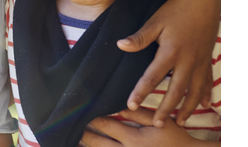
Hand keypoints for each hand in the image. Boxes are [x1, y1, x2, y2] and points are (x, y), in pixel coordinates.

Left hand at [82, 108, 210, 146]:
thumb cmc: (176, 140)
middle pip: (97, 144)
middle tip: (71, 128)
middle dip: (84, 135)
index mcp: (133, 139)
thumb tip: (121, 105)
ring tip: (76, 142)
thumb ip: (139, 113)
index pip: (106, 126)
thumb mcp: (160, 122)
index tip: (83, 112)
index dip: (93, 119)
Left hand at [119, 0, 218, 126]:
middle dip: (166, 109)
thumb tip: (120, 45)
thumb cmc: (176, 10)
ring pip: (194, 90)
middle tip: (156, 124)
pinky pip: (207, 81)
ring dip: (187, 107)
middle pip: (176, 90)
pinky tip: (204, 105)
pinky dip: (205, 94)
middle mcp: (187, 60)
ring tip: (180, 122)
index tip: (130, 104)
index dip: (140, 91)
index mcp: (170, 52)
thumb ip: (139, 37)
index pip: (152, 76)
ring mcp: (199, 61)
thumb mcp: (155, 21)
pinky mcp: (206, 58)